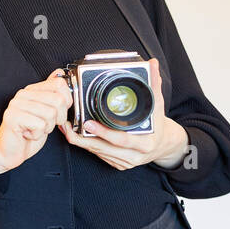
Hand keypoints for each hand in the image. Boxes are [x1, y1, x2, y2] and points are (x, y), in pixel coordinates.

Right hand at [0, 68, 73, 173]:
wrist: (8, 151)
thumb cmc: (27, 133)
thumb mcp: (45, 113)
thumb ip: (52, 94)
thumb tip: (59, 73)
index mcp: (31, 90)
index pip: (59, 84)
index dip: (66, 101)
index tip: (57, 112)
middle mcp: (23, 94)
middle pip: (58, 100)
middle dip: (57, 118)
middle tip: (44, 124)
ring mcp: (16, 105)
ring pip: (51, 114)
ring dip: (47, 128)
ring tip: (35, 129)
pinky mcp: (13, 117)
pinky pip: (40, 125)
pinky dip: (38, 134)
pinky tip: (28, 134)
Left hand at [57, 58, 188, 170]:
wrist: (164, 145)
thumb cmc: (158, 125)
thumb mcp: (157, 105)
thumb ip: (153, 85)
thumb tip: (153, 63)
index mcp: (145, 143)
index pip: (121, 139)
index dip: (104, 132)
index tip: (88, 123)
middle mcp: (134, 156)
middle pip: (104, 148)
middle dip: (83, 138)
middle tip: (67, 126)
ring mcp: (125, 162)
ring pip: (98, 152)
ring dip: (80, 141)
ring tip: (65, 129)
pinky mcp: (117, 165)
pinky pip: (99, 155)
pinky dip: (86, 145)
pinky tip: (75, 136)